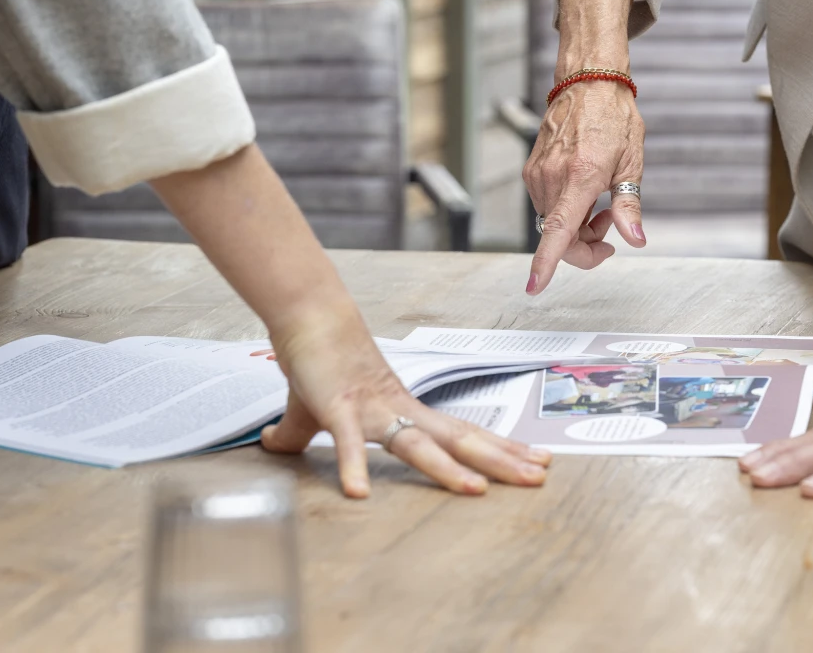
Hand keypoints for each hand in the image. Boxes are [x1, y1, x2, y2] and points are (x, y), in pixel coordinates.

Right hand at [258, 306, 550, 496]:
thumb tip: (272, 444)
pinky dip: (352, 465)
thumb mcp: (314, 414)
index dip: (501, 450)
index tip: (537, 463)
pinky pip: (345, 442)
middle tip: (539, 476)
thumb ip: (302, 437)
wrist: (308, 318)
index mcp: (407, 414)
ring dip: (448, 468)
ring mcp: (372, 410)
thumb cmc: (320, 365)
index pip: (464, 435)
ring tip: (476, 491)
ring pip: (418, 444)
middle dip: (501, 460)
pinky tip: (358, 493)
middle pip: (460, 440)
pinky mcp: (337, 408)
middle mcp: (400, 412)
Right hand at [522, 0, 646, 293]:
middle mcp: (552, 178)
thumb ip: (629, 207)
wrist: (588, 84)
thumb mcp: (632, 163)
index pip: (557, 231)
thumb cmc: (614, 120)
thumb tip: (635, 240)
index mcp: (580, 178)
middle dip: (584, 246)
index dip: (547, 263)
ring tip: (601, 203)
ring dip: (575, 227)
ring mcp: (537, 175)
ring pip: (551, 224)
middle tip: (611, 233)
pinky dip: (565, 212)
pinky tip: (583, 194)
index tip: (535, 287)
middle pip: (558, 237)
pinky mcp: (532, 171)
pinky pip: (546, 207)